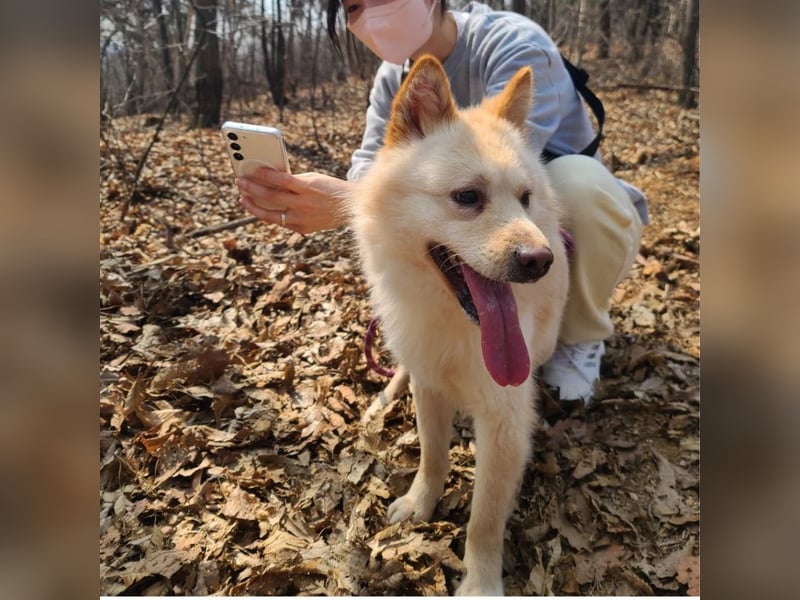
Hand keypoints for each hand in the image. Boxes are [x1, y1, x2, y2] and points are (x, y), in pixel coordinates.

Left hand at [237, 168, 351, 234]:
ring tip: (244, 199)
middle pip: (271, 196)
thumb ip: (292, 180)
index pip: (281, 179)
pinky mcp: (303, 228)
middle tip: (240, 182)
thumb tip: (268, 179)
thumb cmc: (328, 188)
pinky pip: (280, 222)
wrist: (349, 207)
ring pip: (271, 214)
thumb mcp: (312, 178)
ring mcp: (302, 218)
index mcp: (308, 187)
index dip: (263, 175)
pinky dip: (269, 215)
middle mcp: (304, 204)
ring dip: (254, 206)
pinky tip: (260, 209)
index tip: (250, 170)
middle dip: (252, 189)